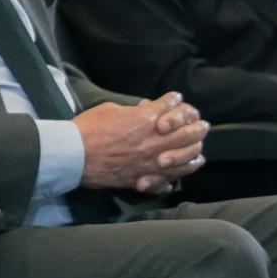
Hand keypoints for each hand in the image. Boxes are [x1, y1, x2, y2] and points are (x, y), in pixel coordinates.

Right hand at [75, 92, 208, 191]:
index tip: (175, 99)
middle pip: (189, 133)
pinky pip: (171, 178)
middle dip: (196, 125)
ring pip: (186, 157)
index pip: (172, 106)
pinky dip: (181, 172)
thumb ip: (133, 111)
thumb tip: (144, 110)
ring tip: (199, 146)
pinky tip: (185, 168)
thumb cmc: (88, 128)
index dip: (175, 101)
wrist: (74, 155)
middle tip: (202, 124)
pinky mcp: (144, 178)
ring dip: (196, 149)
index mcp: (146, 119)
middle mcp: (155, 141)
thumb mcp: (111, 109)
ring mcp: (152, 162)